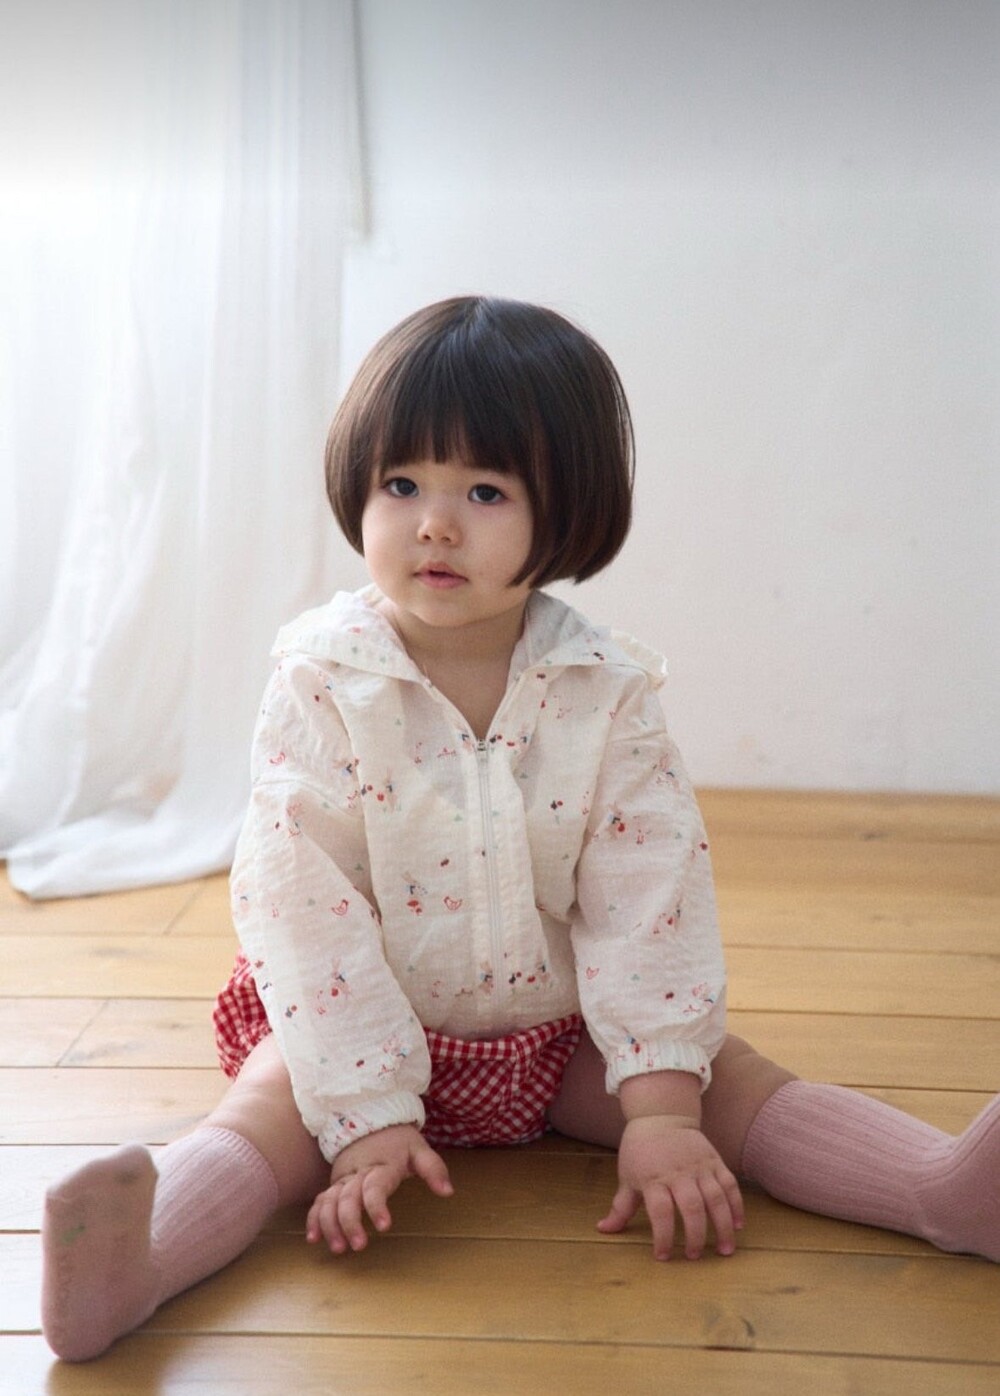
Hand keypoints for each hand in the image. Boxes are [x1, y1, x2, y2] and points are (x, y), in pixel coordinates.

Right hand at [306, 1123, 452, 1253]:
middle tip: (359, 1245)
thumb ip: (433, 1169)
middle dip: (350, 1222)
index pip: (376, 1186)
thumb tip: (448, 1191)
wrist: (371, 1114)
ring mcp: (343, 1178)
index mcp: (382, 1165)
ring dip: (331, 1225)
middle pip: (348, 1198)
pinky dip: (314, 1219)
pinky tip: (314, 1239)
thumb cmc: (397, 1138)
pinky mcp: (334, 1182)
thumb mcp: (419, 1148)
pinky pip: (320, 1200)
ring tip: (339, 1249)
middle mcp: (358, 1173)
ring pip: (331, 1201)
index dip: (377, 1205)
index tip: (384, 1226)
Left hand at [598, 1116, 743, 1259]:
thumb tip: (603, 1229)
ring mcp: (700, 1166)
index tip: (662, 1256)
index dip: (662, 1236)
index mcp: (654, 1178)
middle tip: (694, 1256)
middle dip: (695, 1236)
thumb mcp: (627, 1176)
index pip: (660, 1211)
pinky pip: (730, 1185)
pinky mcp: (715, 1161)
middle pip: (692, 1207)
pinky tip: (738, 1225)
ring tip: (724, 1250)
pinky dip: (736, 1205)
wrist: (661, 1114)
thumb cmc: (640, 1149)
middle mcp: (679, 1172)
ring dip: (722, 1226)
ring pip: (716, 1198)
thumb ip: (620, 1206)